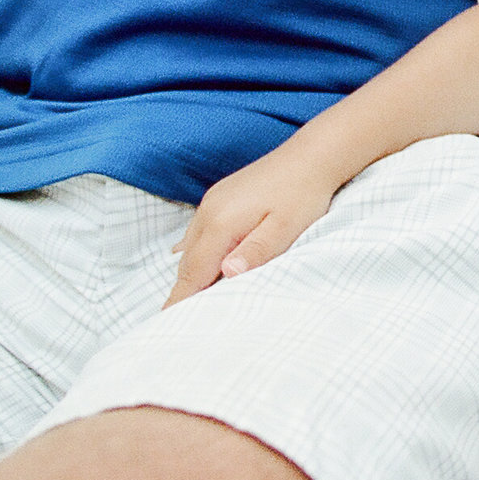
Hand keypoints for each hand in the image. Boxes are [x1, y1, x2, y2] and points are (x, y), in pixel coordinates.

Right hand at [164, 153, 343, 307]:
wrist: (312, 155)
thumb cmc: (303, 194)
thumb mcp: (285, 229)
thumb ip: (256, 252)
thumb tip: (227, 273)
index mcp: (221, 223)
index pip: (193, 272)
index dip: (180, 300)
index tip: (167, 324)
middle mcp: (208, 211)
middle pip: (188, 262)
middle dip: (183, 290)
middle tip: (178, 321)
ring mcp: (212, 201)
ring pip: (191, 246)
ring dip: (190, 272)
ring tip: (188, 300)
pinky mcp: (221, 196)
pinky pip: (199, 231)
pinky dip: (197, 252)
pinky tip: (195, 263)